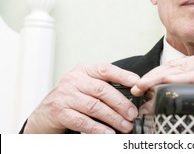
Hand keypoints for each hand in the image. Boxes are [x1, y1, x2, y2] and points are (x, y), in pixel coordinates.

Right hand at [23, 63, 139, 133]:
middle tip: (133, 114)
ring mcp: (65, 95)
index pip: (106, 70)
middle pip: (102, 90)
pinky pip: (83, 121)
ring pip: (94, 107)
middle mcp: (73, 80)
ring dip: (113, 118)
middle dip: (121, 103)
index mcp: (83, 70)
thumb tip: (132, 96)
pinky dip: (98, 129)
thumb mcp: (85, 87)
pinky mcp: (59, 112)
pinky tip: (108, 134)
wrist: (44, 113)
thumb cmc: (70, 99)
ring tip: (125, 126)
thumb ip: (104, 88)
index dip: (123, 76)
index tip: (138, 84)